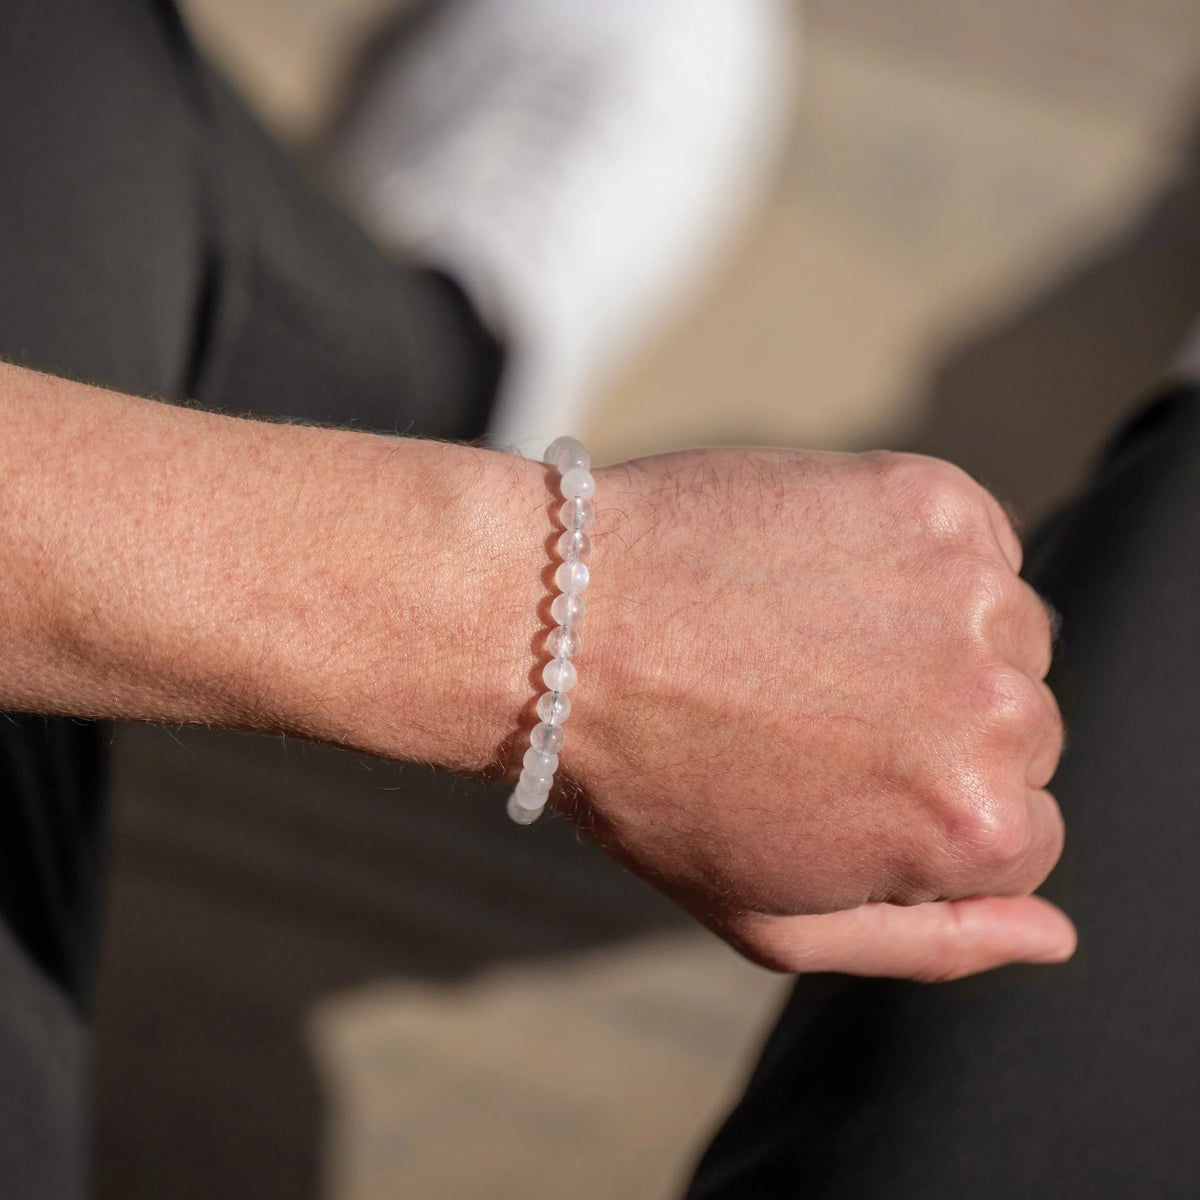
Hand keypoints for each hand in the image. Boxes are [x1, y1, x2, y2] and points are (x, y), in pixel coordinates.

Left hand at [559, 448, 1072, 979]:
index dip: (923, 823)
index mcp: (973, 826)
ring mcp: (968, 589)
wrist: (558, 626)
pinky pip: (974, 547)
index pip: (1022, 842)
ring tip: (804, 643)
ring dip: (932, 644)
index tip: (836, 788)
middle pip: (1023, 736)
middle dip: (933, 736)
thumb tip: (1054, 935)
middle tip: (806, 714)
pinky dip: (916, 565)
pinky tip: (816, 578)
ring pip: (1004, 638)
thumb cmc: (651, 783)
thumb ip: (931, 943)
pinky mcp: (931, 497)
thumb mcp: (775, 917)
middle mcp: (999, 706)